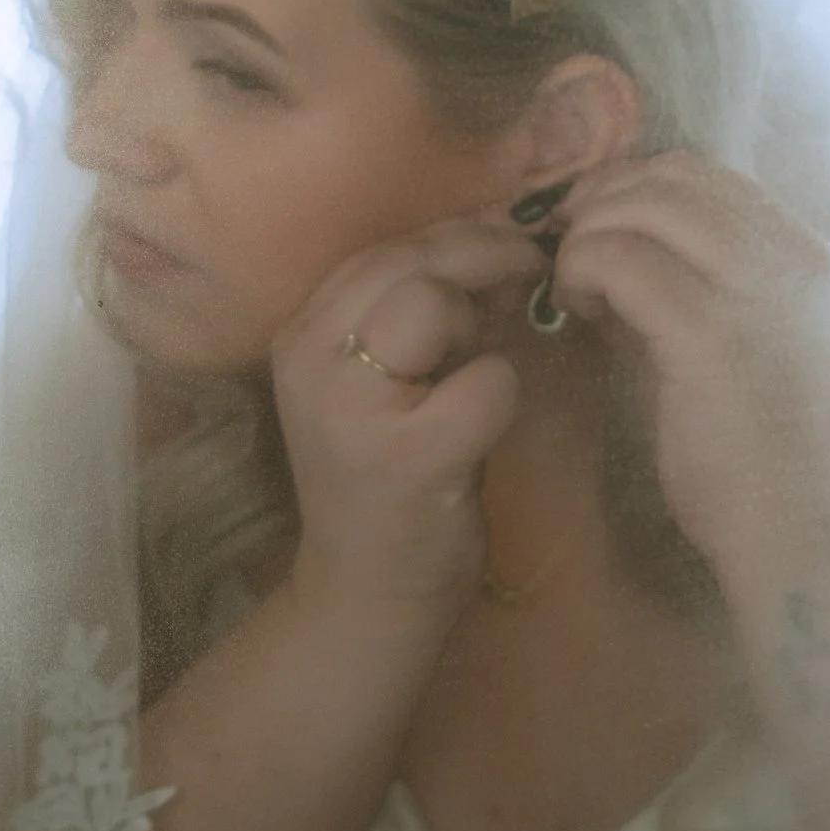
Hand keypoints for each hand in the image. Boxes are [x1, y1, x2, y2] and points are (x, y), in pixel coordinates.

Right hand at [269, 220, 538, 636]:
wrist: (364, 591)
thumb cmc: (386, 480)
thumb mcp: (380, 382)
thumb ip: (417, 316)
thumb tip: (497, 244)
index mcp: (299, 337)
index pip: (378, 251)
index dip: (451, 238)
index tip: (499, 252)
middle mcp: (309, 362)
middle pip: (406, 262)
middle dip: (483, 252)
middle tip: (530, 267)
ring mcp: (353, 410)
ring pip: (433, 303)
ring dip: (483, 317)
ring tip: (492, 346)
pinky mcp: (408, 458)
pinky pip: (486, 381)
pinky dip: (504, 388)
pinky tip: (489, 418)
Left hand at [546, 154, 829, 578]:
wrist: (785, 524)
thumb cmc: (745, 442)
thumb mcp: (723, 333)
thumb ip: (682, 275)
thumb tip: (603, 231)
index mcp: (802, 252)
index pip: (704, 174)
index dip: (633, 185)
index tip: (591, 224)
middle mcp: (790, 255)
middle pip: (672, 177)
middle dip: (602, 200)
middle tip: (564, 247)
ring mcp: (756, 288)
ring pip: (642, 208)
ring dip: (588, 235)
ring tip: (573, 287)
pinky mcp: (709, 330)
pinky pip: (618, 261)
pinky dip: (581, 273)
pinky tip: (575, 311)